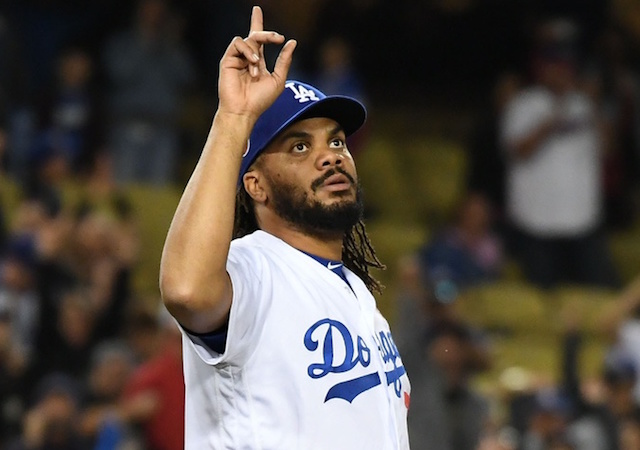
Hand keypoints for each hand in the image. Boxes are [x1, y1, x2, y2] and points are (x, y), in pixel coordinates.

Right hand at [217, 6, 296, 121]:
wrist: (244, 110)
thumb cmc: (261, 100)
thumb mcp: (278, 79)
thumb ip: (284, 60)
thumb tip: (292, 42)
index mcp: (257, 62)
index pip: (258, 39)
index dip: (257, 23)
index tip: (257, 9)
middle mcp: (246, 58)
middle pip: (255, 35)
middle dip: (267, 34)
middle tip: (278, 38)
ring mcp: (236, 58)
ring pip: (248, 39)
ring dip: (257, 51)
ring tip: (257, 67)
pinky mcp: (227, 59)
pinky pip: (238, 43)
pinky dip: (247, 50)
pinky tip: (252, 63)